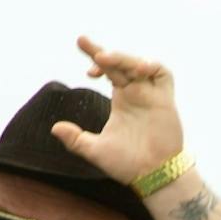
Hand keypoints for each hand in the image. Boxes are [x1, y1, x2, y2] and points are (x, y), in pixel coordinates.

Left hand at [49, 36, 185, 182]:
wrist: (153, 176)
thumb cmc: (127, 164)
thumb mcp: (95, 150)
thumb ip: (76, 139)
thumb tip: (55, 128)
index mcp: (121, 100)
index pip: (108, 71)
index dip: (95, 57)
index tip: (80, 46)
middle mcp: (136, 93)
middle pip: (121, 63)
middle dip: (103, 52)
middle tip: (83, 43)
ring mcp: (152, 95)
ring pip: (139, 64)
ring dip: (123, 58)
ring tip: (105, 59)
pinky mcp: (165, 100)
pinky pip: (163, 74)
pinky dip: (152, 66)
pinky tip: (137, 69)